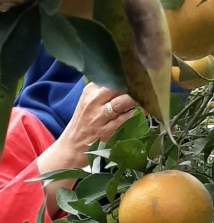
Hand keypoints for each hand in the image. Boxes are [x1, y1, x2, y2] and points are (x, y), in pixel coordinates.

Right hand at [36, 82, 136, 216]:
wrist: (71, 147)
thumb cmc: (84, 124)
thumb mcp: (90, 102)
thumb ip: (106, 92)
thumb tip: (133, 82)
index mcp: (90, 90)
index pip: (114, 75)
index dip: (130, 75)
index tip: (144, 75)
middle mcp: (94, 100)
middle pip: (120, 84)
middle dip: (136, 85)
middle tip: (150, 87)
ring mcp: (99, 115)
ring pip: (125, 100)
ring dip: (139, 100)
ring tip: (149, 101)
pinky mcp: (106, 130)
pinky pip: (126, 118)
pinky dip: (136, 115)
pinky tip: (141, 114)